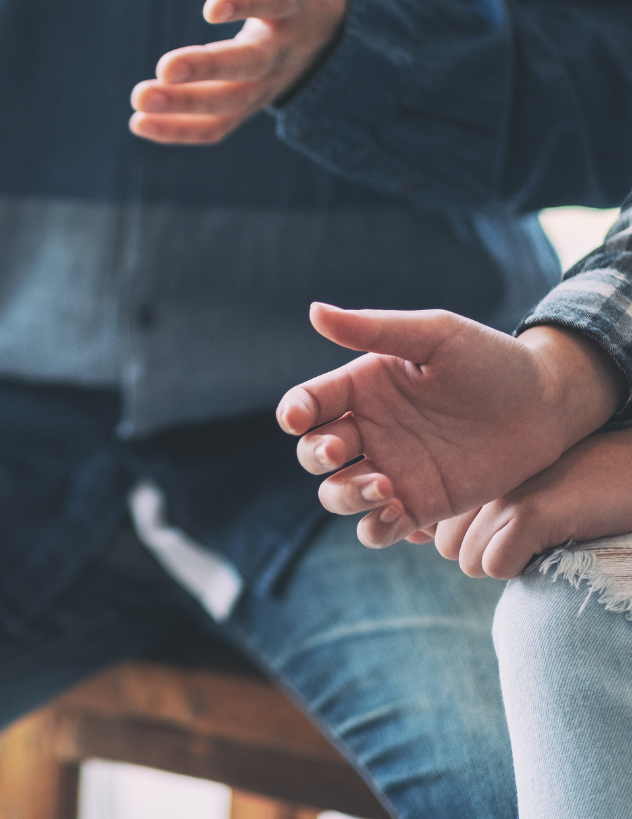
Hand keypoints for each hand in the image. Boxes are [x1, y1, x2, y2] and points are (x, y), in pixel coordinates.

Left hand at [130, 0, 351, 144]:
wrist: (341, 23)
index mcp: (303, 0)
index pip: (276, 3)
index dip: (246, 3)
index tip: (211, 6)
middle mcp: (286, 48)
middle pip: (249, 65)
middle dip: (206, 68)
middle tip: (161, 69)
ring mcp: (269, 82)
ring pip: (229, 104)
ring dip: (183, 108)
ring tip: (137, 102)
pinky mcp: (250, 103)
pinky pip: (217, 127)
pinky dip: (180, 131)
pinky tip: (139, 124)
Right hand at [276, 303, 624, 547]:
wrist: (546, 406)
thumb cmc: (490, 360)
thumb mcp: (433, 335)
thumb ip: (374, 329)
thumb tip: (314, 311)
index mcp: (362, 388)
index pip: (308, 403)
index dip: (293, 412)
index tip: (296, 419)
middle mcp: (368, 431)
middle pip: (313, 452)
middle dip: (315, 454)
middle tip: (341, 450)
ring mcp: (390, 470)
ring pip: (337, 494)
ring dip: (344, 495)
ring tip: (384, 487)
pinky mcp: (419, 505)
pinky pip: (378, 528)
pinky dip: (375, 527)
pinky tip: (397, 512)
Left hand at [426, 428, 631, 578]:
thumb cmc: (574, 485)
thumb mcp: (513, 488)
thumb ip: (468, 507)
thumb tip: (418, 537)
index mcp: (470, 466)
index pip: (430, 524)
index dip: (463, 539)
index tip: (501, 530)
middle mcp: (477, 474)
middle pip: (447, 547)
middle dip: (484, 553)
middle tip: (527, 533)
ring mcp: (500, 491)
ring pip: (469, 561)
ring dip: (505, 562)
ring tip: (541, 535)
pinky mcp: (528, 512)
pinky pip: (496, 566)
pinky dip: (522, 569)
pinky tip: (552, 541)